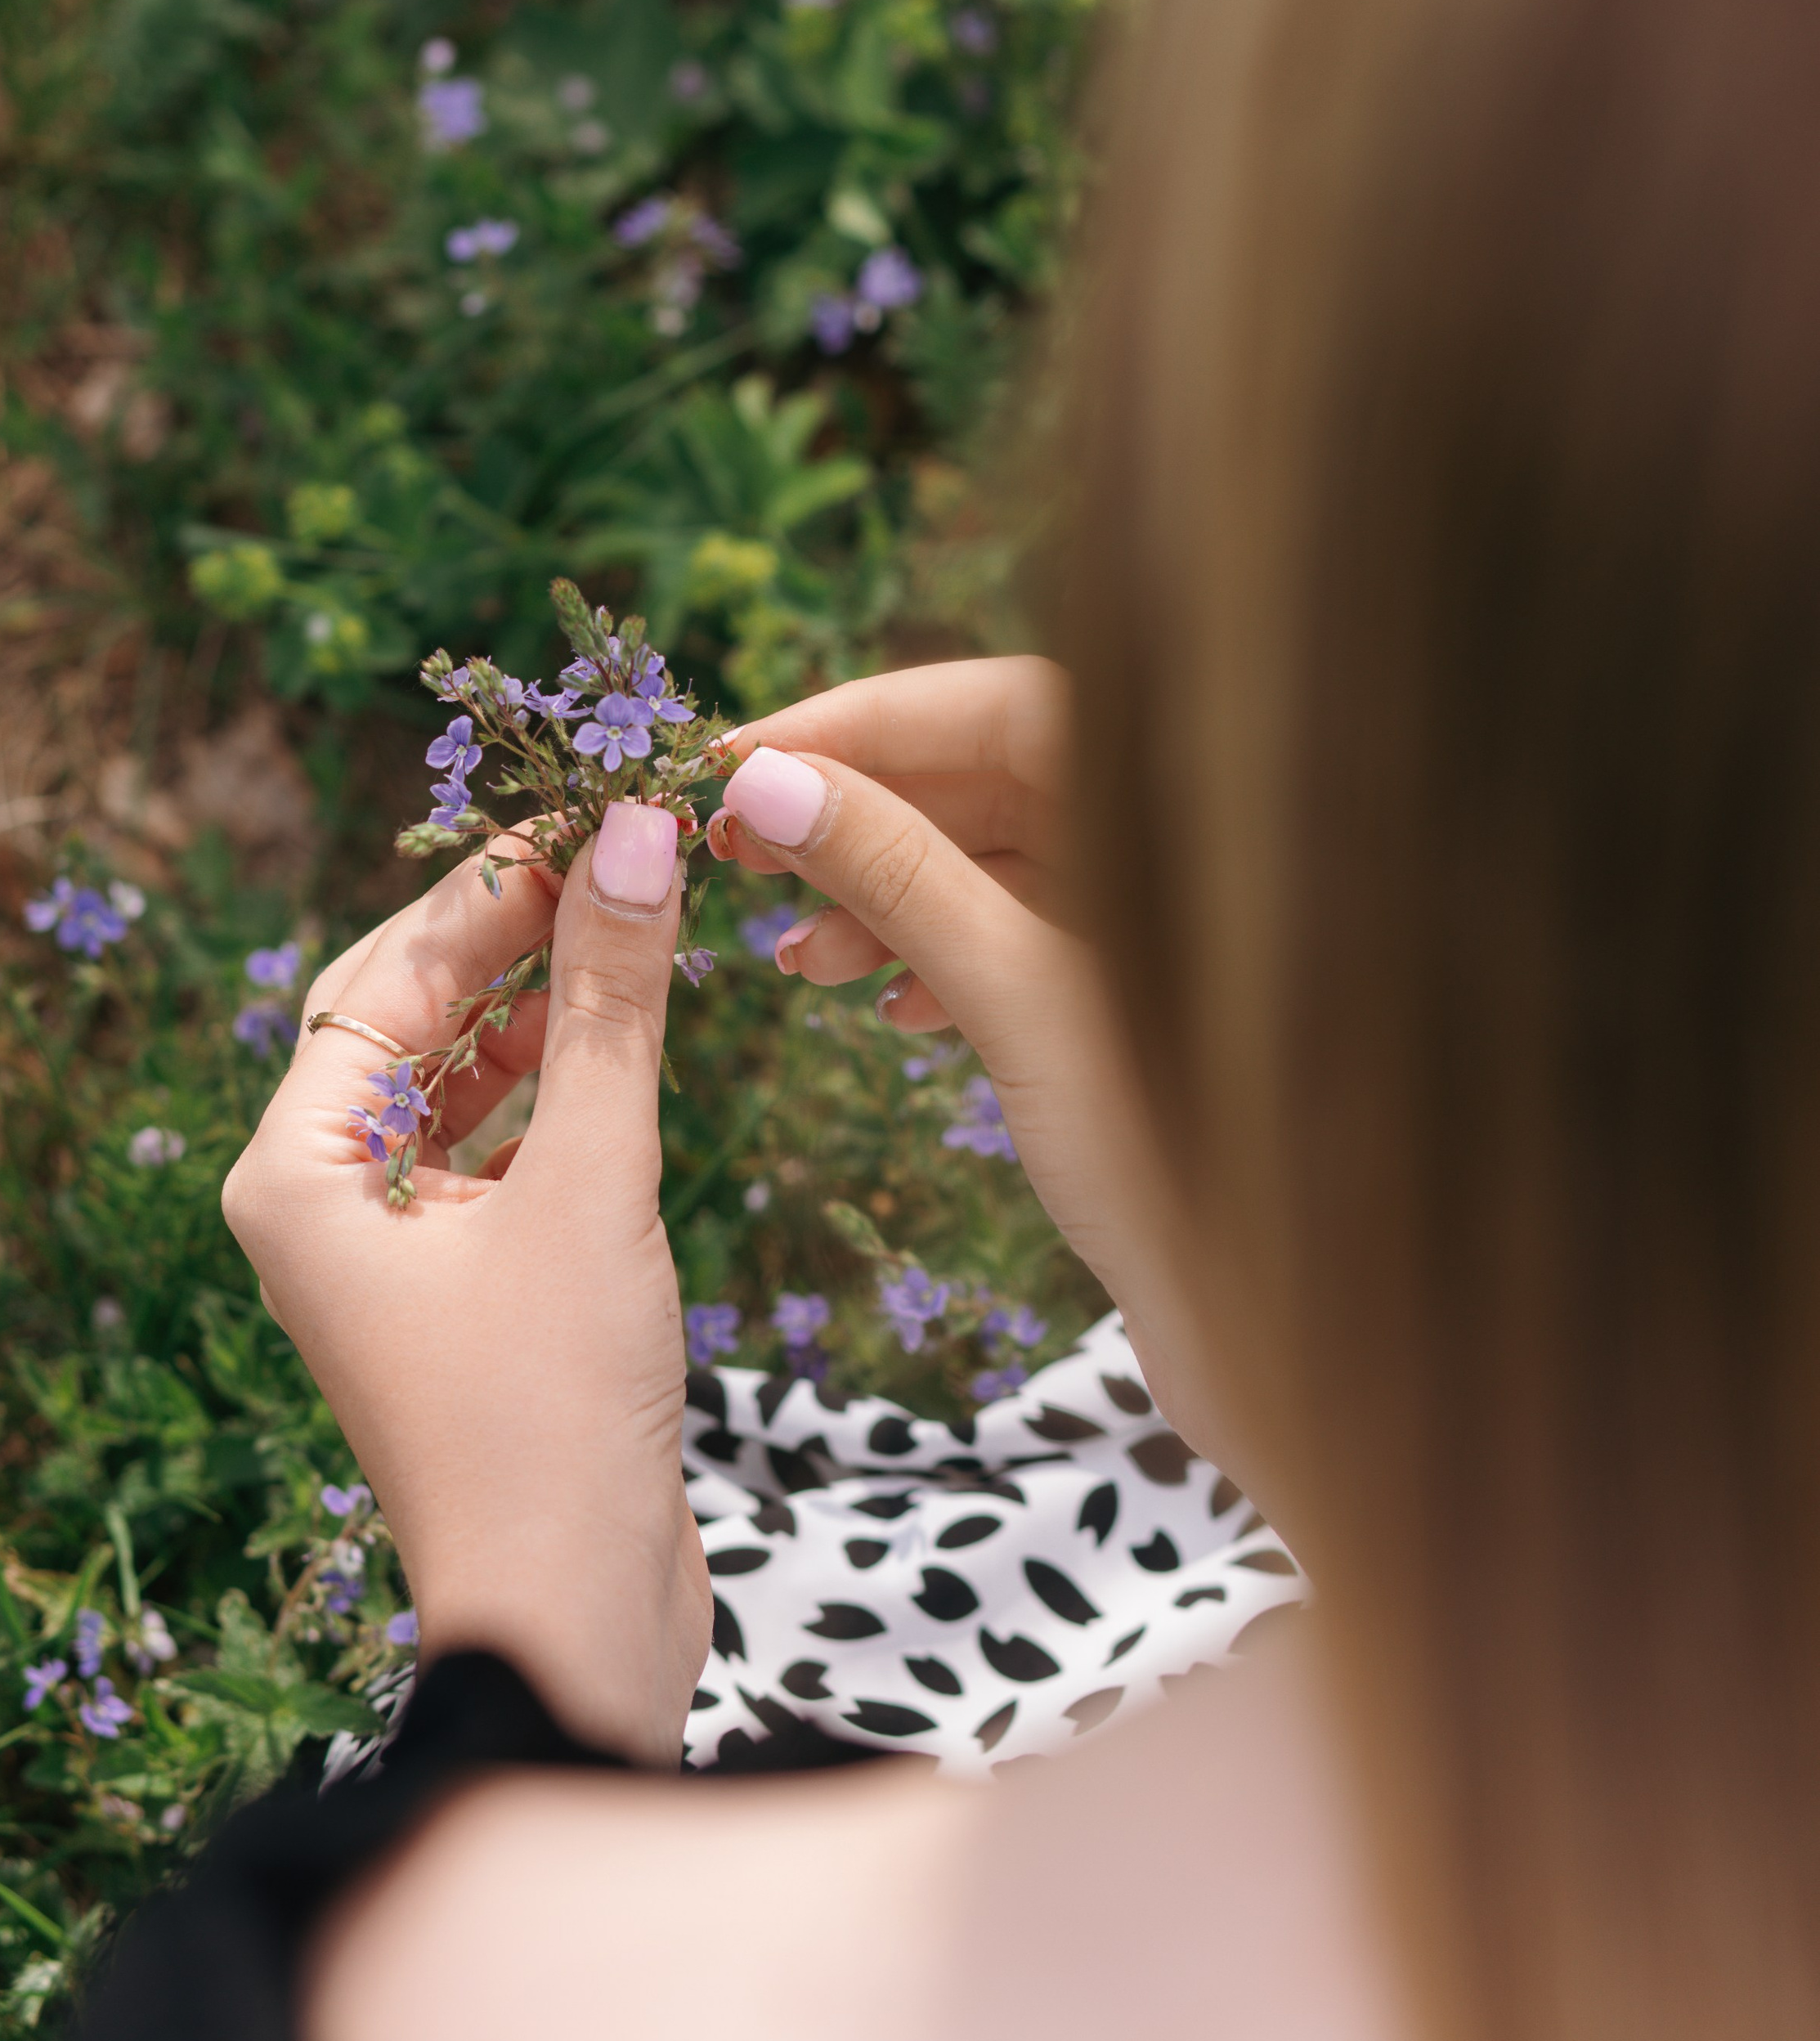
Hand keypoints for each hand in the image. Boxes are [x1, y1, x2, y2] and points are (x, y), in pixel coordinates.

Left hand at [221, 801, 709, 1763]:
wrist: (572, 1625)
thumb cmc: (553, 1412)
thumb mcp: (591, 1184)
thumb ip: (611, 1003)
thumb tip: (636, 831)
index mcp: (297, 1172)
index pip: (383, 977)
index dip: (488, 887)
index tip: (592, 808)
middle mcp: (322, 1202)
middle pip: (410, 1017)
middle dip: (513, 932)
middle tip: (622, 844)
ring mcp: (391, 1252)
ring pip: (460, 1079)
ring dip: (544, 1002)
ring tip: (639, 916)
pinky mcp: (466, 1291)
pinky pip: (499, 1146)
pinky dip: (561, 1084)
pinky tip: (629, 1034)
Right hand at [716, 661, 1236, 1478]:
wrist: (1307, 1339)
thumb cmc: (1192, 1164)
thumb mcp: (1019, 999)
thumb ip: (896, 875)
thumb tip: (767, 780)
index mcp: (1197, 795)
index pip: (995, 701)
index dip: (856, 723)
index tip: (734, 760)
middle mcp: (1201, 830)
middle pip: (992, 772)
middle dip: (858, 813)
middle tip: (736, 854)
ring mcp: (1184, 912)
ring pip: (1003, 857)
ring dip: (888, 893)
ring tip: (796, 965)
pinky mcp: (1160, 990)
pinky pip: (1034, 929)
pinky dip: (951, 952)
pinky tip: (893, 1009)